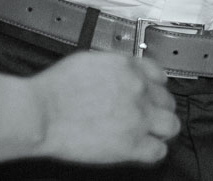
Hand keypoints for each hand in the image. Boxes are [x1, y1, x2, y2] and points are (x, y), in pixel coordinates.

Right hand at [31, 50, 179, 165]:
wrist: (42, 112)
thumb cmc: (55, 89)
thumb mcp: (89, 61)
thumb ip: (113, 68)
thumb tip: (119, 74)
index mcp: (128, 68)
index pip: (159, 76)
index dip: (155, 87)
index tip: (151, 94)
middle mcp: (138, 90)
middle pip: (167, 101)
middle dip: (158, 109)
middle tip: (149, 117)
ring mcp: (138, 118)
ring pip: (171, 125)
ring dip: (162, 130)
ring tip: (152, 134)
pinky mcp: (131, 144)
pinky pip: (158, 151)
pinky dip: (153, 152)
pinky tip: (143, 150)